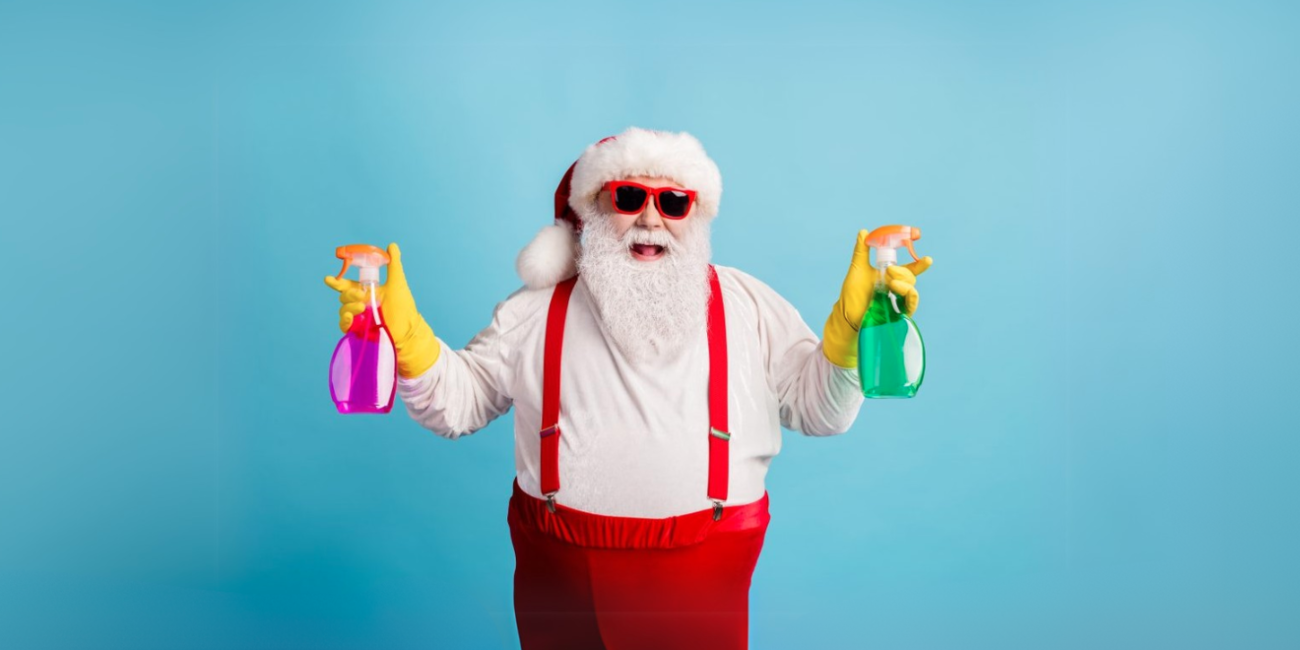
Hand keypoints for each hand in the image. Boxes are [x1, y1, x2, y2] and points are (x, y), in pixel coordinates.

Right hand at [324, 243, 440, 377]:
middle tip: (361, 296)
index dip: (337, 281)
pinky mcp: (358, 329)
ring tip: (361, 307)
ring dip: (349, 306)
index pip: (348, 284)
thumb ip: (393, 265)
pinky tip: (351, 317)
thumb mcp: (398, 283)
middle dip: (349, 294)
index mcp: (367, 291)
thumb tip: (392, 245)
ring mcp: (358, 317)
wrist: (408, 329)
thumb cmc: (404, 307)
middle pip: (344, 295)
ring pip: (343, 309)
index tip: (329, 279)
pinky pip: (344, 324)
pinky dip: (345, 320)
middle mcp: (360, 303)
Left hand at [823, 229, 933, 368]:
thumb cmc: (852, 293)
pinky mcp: (898, 313)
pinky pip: (911, 305)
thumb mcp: (857, 268)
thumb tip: (863, 232)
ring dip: (905, 283)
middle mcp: (897, 287)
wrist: (846, 313)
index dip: (919, 262)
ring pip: (912, 288)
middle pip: (910, 276)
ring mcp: (898, 299)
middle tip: (888, 270)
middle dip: (902, 271)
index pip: (910, 267)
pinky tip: (903, 291)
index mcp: (891, 276)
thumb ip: (862, 251)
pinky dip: (910, 297)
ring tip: (892, 283)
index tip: (925, 253)